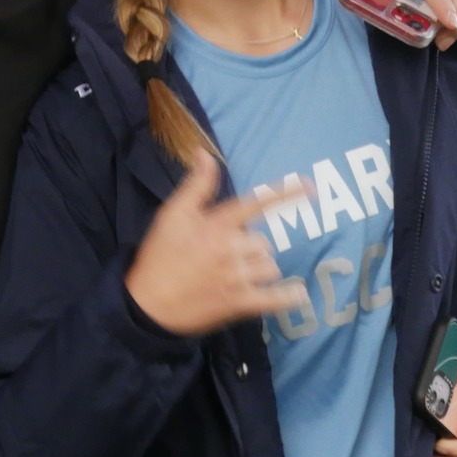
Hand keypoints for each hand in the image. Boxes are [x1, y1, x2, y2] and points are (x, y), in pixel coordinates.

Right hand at [124, 154, 302, 336]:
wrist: (147, 304)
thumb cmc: (159, 255)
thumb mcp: (172, 214)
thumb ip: (196, 184)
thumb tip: (205, 153)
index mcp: (217, 223)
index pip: (258, 202)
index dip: (285, 192)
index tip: (310, 186)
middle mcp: (232, 247)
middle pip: (262, 242)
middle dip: (249, 247)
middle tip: (225, 255)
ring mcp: (237, 277)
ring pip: (269, 266)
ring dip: (259, 269)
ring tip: (237, 275)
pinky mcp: (239, 303)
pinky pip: (274, 298)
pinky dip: (288, 297)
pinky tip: (297, 294)